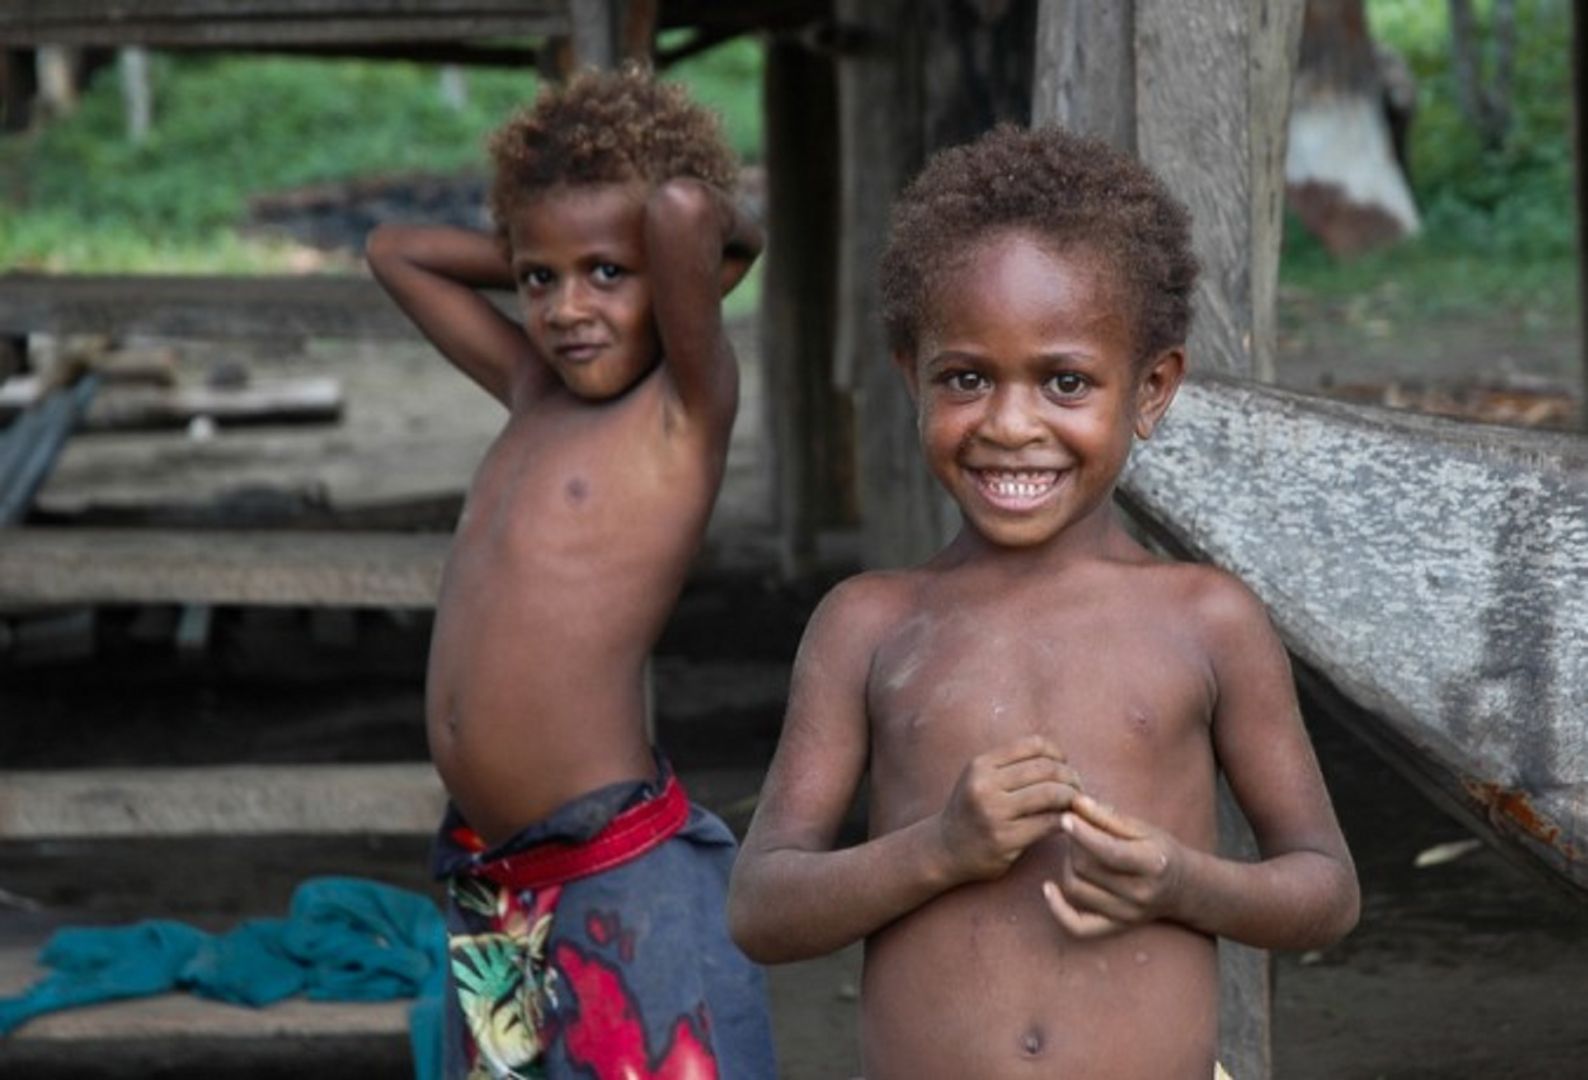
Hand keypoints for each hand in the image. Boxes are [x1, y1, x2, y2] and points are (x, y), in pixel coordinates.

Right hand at [936, 735, 1082, 882]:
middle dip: (1071, 777)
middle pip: (1046, 769)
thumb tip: (1062, 760)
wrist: (945, 849)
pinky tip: (1069, 823)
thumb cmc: (972, 811)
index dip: (1058, 753)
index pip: (1033, 745)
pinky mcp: (1005, 839)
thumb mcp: (981, 779)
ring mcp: (994, 813)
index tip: (1065, 766)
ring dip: (1072, 798)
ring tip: (1076, 805)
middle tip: (1078, 789)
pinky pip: (1049, 823)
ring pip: (1051, 793)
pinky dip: (1066, 820)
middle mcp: (984, 785)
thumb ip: (1012, 766)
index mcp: (981, 765)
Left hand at [1042, 795, 1184, 938]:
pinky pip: (1077, 926)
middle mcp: (1140, 894)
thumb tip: (1076, 803)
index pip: (1110, 852)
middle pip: (1087, 867)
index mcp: (1152, 864)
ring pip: (1076, 888)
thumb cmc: (1159, 850)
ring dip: (1069, 865)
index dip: (1084, 834)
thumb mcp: (1142, 828)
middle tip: (1078, 830)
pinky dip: (1058, 908)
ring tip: (1078, 852)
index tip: (1066, 817)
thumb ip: (1108, 817)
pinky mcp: (1114, 928)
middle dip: (1075, 844)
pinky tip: (1048, 887)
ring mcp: (1127, 914)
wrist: (1182, 888)